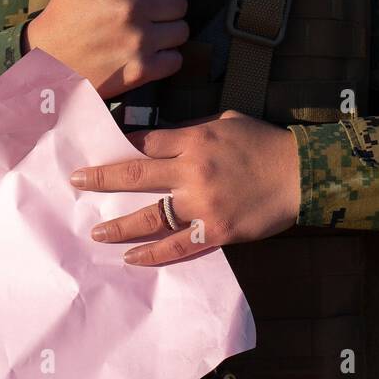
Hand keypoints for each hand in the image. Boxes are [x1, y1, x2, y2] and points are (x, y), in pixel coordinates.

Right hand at [23, 0, 188, 98]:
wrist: (47, 60)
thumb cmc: (65, 12)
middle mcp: (133, 9)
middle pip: (180, 2)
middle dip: (169, 5)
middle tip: (153, 10)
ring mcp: (138, 41)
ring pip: (181, 30)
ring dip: (170, 31)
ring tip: (151, 32)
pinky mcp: (140, 70)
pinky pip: (176, 59)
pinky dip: (167, 58)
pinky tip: (150, 52)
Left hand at [69, 111, 300, 263]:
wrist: (302, 174)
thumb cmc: (265, 142)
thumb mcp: (228, 121)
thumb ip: (193, 129)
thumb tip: (164, 137)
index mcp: (194, 140)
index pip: (145, 142)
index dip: (121, 147)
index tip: (101, 152)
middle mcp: (192, 171)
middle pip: (135, 175)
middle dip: (101, 179)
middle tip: (75, 182)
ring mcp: (202, 204)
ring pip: (149, 216)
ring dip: (119, 226)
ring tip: (96, 232)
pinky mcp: (216, 231)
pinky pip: (177, 246)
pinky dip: (152, 254)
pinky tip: (131, 258)